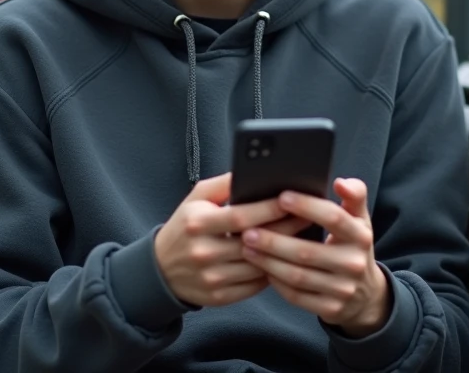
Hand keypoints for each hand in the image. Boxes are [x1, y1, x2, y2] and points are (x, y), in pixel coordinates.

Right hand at [154, 172, 310, 307]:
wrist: (161, 269)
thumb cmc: (185, 227)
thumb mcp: (195, 199)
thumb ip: (222, 184)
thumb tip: (250, 172)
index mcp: (198, 223)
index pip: (241, 216)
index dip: (269, 209)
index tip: (291, 200)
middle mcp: (204, 251)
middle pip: (254, 242)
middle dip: (284, 230)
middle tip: (307, 219)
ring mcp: (211, 277)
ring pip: (257, 267)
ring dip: (281, 254)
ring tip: (301, 240)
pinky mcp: (218, 296)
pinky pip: (254, 287)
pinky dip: (271, 274)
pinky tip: (282, 261)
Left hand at [240, 177, 390, 336]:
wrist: (366, 295)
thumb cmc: (352, 246)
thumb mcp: (359, 220)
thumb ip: (354, 195)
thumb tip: (340, 182)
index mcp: (361, 236)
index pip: (334, 218)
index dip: (307, 207)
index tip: (281, 197)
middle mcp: (354, 263)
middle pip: (307, 252)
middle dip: (273, 240)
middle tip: (247, 230)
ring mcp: (343, 289)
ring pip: (297, 276)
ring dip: (268, 262)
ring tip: (246, 248)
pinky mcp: (331, 308)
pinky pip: (296, 296)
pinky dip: (276, 282)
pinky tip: (261, 269)